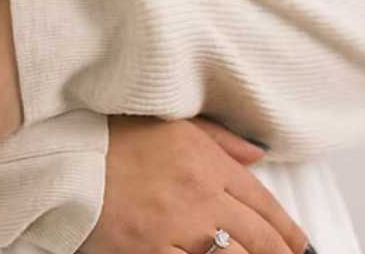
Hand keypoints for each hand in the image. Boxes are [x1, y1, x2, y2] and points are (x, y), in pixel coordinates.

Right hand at [82, 115, 312, 253]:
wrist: (65, 155)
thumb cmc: (112, 136)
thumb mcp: (171, 124)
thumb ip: (219, 138)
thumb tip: (257, 153)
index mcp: (205, 160)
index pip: (264, 203)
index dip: (289, 231)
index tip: (300, 245)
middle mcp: (199, 195)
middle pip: (259, 238)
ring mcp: (176, 228)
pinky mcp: (151, 251)